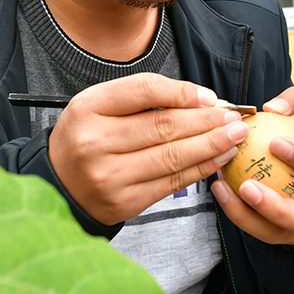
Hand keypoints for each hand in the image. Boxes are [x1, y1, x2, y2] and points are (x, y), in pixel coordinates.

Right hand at [48, 72, 247, 225]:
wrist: (58, 186)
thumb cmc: (86, 137)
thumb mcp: (98, 105)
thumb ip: (141, 97)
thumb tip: (200, 99)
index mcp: (88, 108)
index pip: (143, 91)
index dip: (182, 93)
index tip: (210, 97)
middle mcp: (96, 142)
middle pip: (164, 127)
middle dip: (207, 121)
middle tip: (235, 117)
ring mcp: (110, 176)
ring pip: (173, 157)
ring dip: (211, 145)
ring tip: (235, 136)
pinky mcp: (125, 202)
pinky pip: (172, 183)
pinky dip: (200, 169)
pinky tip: (218, 158)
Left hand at [211, 87, 293, 244]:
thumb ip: (291, 103)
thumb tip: (274, 109)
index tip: (276, 143)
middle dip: (278, 209)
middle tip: (248, 186)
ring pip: (278, 232)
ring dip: (248, 215)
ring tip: (223, 189)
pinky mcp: (280, 230)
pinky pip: (257, 228)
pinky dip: (236, 210)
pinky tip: (218, 186)